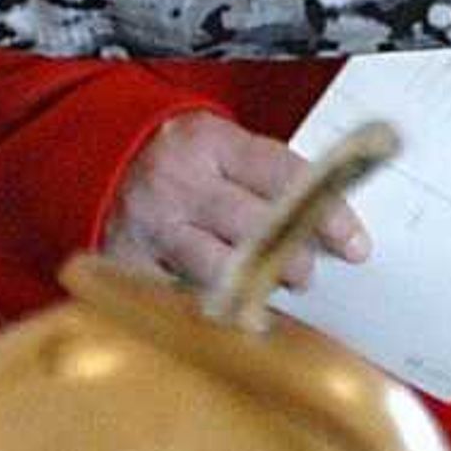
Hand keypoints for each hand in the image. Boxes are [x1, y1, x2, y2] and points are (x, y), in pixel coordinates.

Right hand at [103, 114, 371, 297]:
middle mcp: (182, 181)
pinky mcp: (129, 260)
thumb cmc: (175, 156)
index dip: (326, 211)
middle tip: (306, 271)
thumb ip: (266, 176)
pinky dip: (207, 304)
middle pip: (255, 226)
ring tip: (269, 288)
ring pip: (218, 266)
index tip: (353, 243)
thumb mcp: (219, 145)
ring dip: (256, 285)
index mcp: (211, 143)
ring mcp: (154, 224)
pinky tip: (226, 308)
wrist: (96, 154)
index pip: (282, 176)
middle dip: (293, 256)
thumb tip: (327, 221)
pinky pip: (177, 294)